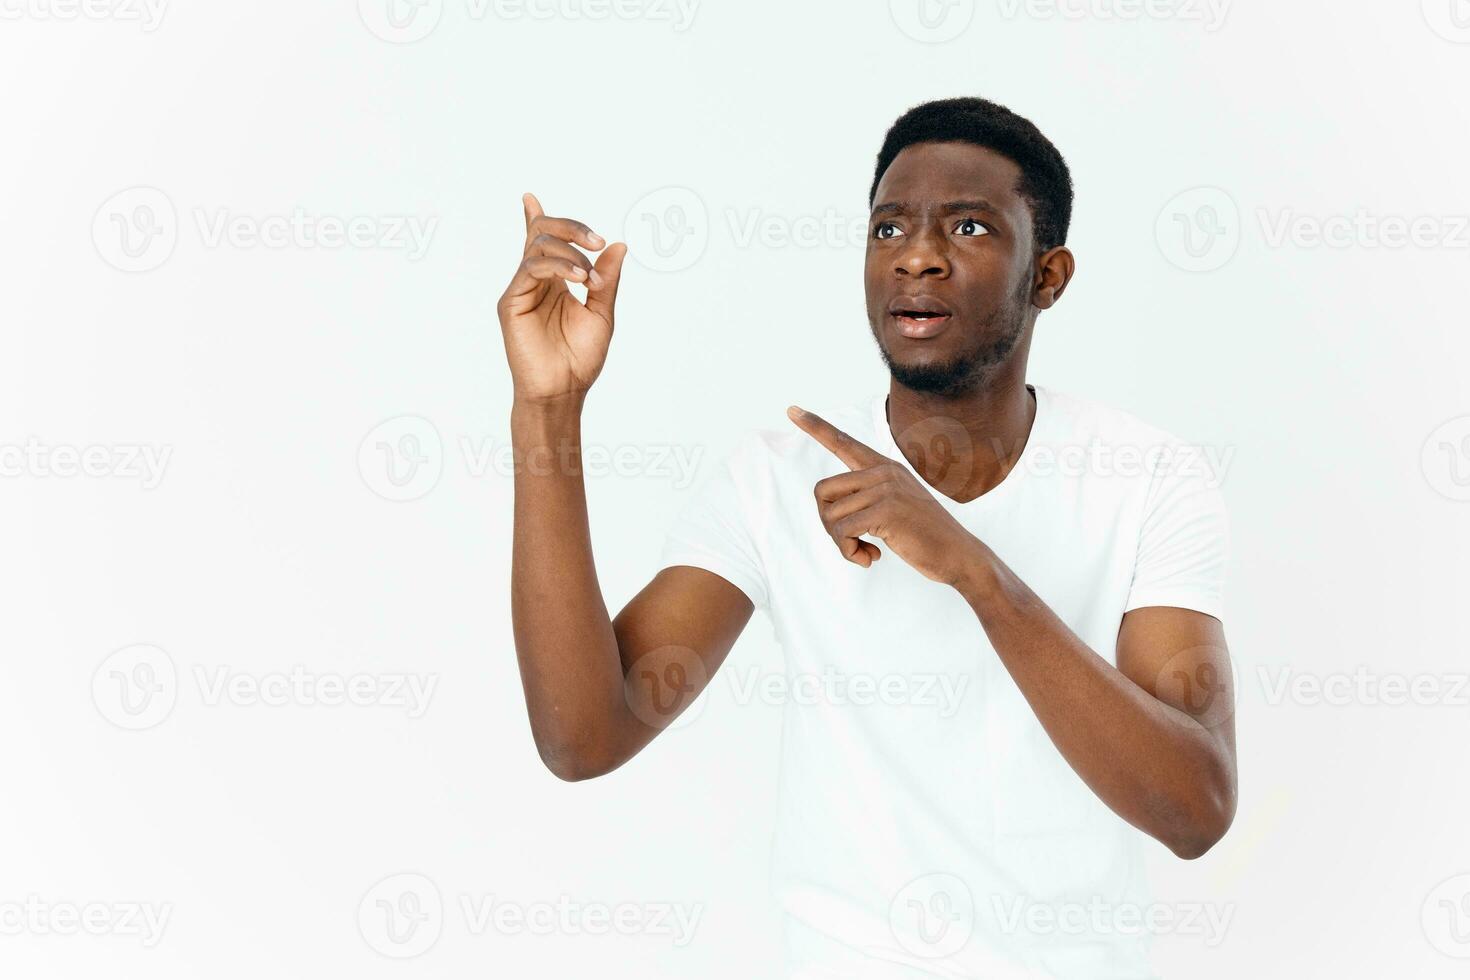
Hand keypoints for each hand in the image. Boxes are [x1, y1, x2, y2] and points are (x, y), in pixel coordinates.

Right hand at [497, 193, 628, 403]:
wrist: (564, 390)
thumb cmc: (580, 358)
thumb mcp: (602, 313)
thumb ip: (607, 279)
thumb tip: (619, 245)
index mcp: (555, 282)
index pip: (543, 244)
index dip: (535, 218)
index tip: (528, 197)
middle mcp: (535, 281)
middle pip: (542, 234)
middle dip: (571, 228)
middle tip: (597, 242)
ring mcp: (521, 290)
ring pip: (537, 246)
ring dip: (570, 252)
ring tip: (590, 278)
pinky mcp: (511, 301)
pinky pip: (530, 268)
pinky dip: (558, 266)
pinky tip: (579, 279)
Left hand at [787, 405, 985, 585]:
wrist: (960, 555)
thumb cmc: (925, 537)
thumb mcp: (896, 508)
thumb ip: (867, 499)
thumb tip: (830, 510)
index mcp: (885, 468)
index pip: (843, 442)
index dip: (815, 427)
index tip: (791, 410)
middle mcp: (883, 472)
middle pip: (822, 491)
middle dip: (829, 524)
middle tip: (852, 542)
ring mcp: (886, 488)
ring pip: (831, 516)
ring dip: (842, 543)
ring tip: (865, 552)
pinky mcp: (886, 510)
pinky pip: (844, 532)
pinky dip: (850, 552)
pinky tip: (871, 559)